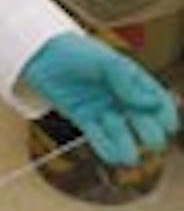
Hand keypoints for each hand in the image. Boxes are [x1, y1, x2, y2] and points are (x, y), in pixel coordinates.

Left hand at [20, 32, 178, 165]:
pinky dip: (107, 149)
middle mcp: (122, 99)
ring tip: (129, 157)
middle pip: (144, 122)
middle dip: (150, 134)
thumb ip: (125, 79)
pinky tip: (112, 156)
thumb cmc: (77, 53)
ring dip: (128, 147)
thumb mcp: (103, 60)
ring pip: (123, 135)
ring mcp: (104, 110)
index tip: (168, 126)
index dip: (166, 114)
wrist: (43, 55)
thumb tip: (150, 103)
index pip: (158, 101)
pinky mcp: (85, 119)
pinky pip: (100, 139)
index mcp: (133, 81)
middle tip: (151, 142)